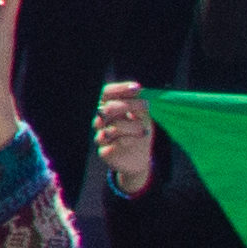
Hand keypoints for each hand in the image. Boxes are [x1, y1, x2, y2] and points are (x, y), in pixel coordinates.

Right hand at [101, 80, 160, 197]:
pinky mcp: (104, 151)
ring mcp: (101, 136)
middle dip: (127, 106)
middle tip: (145, 105)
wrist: (139, 159)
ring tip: (144, 131)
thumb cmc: (139, 134)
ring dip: (133, 126)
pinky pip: (115, 143)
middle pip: (107, 108)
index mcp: (108, 110)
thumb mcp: (143, 117)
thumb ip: (138, 104)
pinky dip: (129, 140)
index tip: (137, 88)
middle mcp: (101, 121)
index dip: (119, 89)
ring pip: (113, 126)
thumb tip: (137, 89)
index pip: (106, 94)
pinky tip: (134, 141)